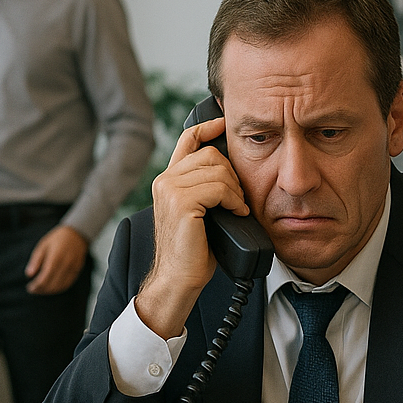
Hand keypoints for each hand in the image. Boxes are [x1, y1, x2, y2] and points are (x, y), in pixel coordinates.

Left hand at [25, 224, 88, 293]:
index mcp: (55, 258)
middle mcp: (65, 264)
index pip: (45, 278)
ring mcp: (72, 268)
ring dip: (49, 291)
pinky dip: (58, 288)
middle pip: (52, 284)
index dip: (36, 286)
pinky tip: (51, 287)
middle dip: (41, 290)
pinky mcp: (77, 270)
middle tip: (33, 290)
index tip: (29, 288)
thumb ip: (36, 260)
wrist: (77, 233)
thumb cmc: (57, 239)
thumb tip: (29, 275)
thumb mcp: (43, 245)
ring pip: (60, 286)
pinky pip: (67, 284)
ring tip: (41, 289)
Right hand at [134, 115, 249, 338]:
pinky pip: (219, 187)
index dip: (209, 127)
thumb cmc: (193, 251)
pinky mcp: (181, 202)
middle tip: (237, 200)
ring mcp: (170, 189)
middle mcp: (165, 180)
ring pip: (217, 169)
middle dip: (233, 174)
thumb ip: (207, 189)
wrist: (178, 279)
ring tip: (237, 209)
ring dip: (235, 190)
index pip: (188, 140)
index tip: (225, 123)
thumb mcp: (202, 212)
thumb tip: (232, 172)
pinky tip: (236, 214)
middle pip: (212, 154)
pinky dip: (234, 200)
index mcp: (168, 180)